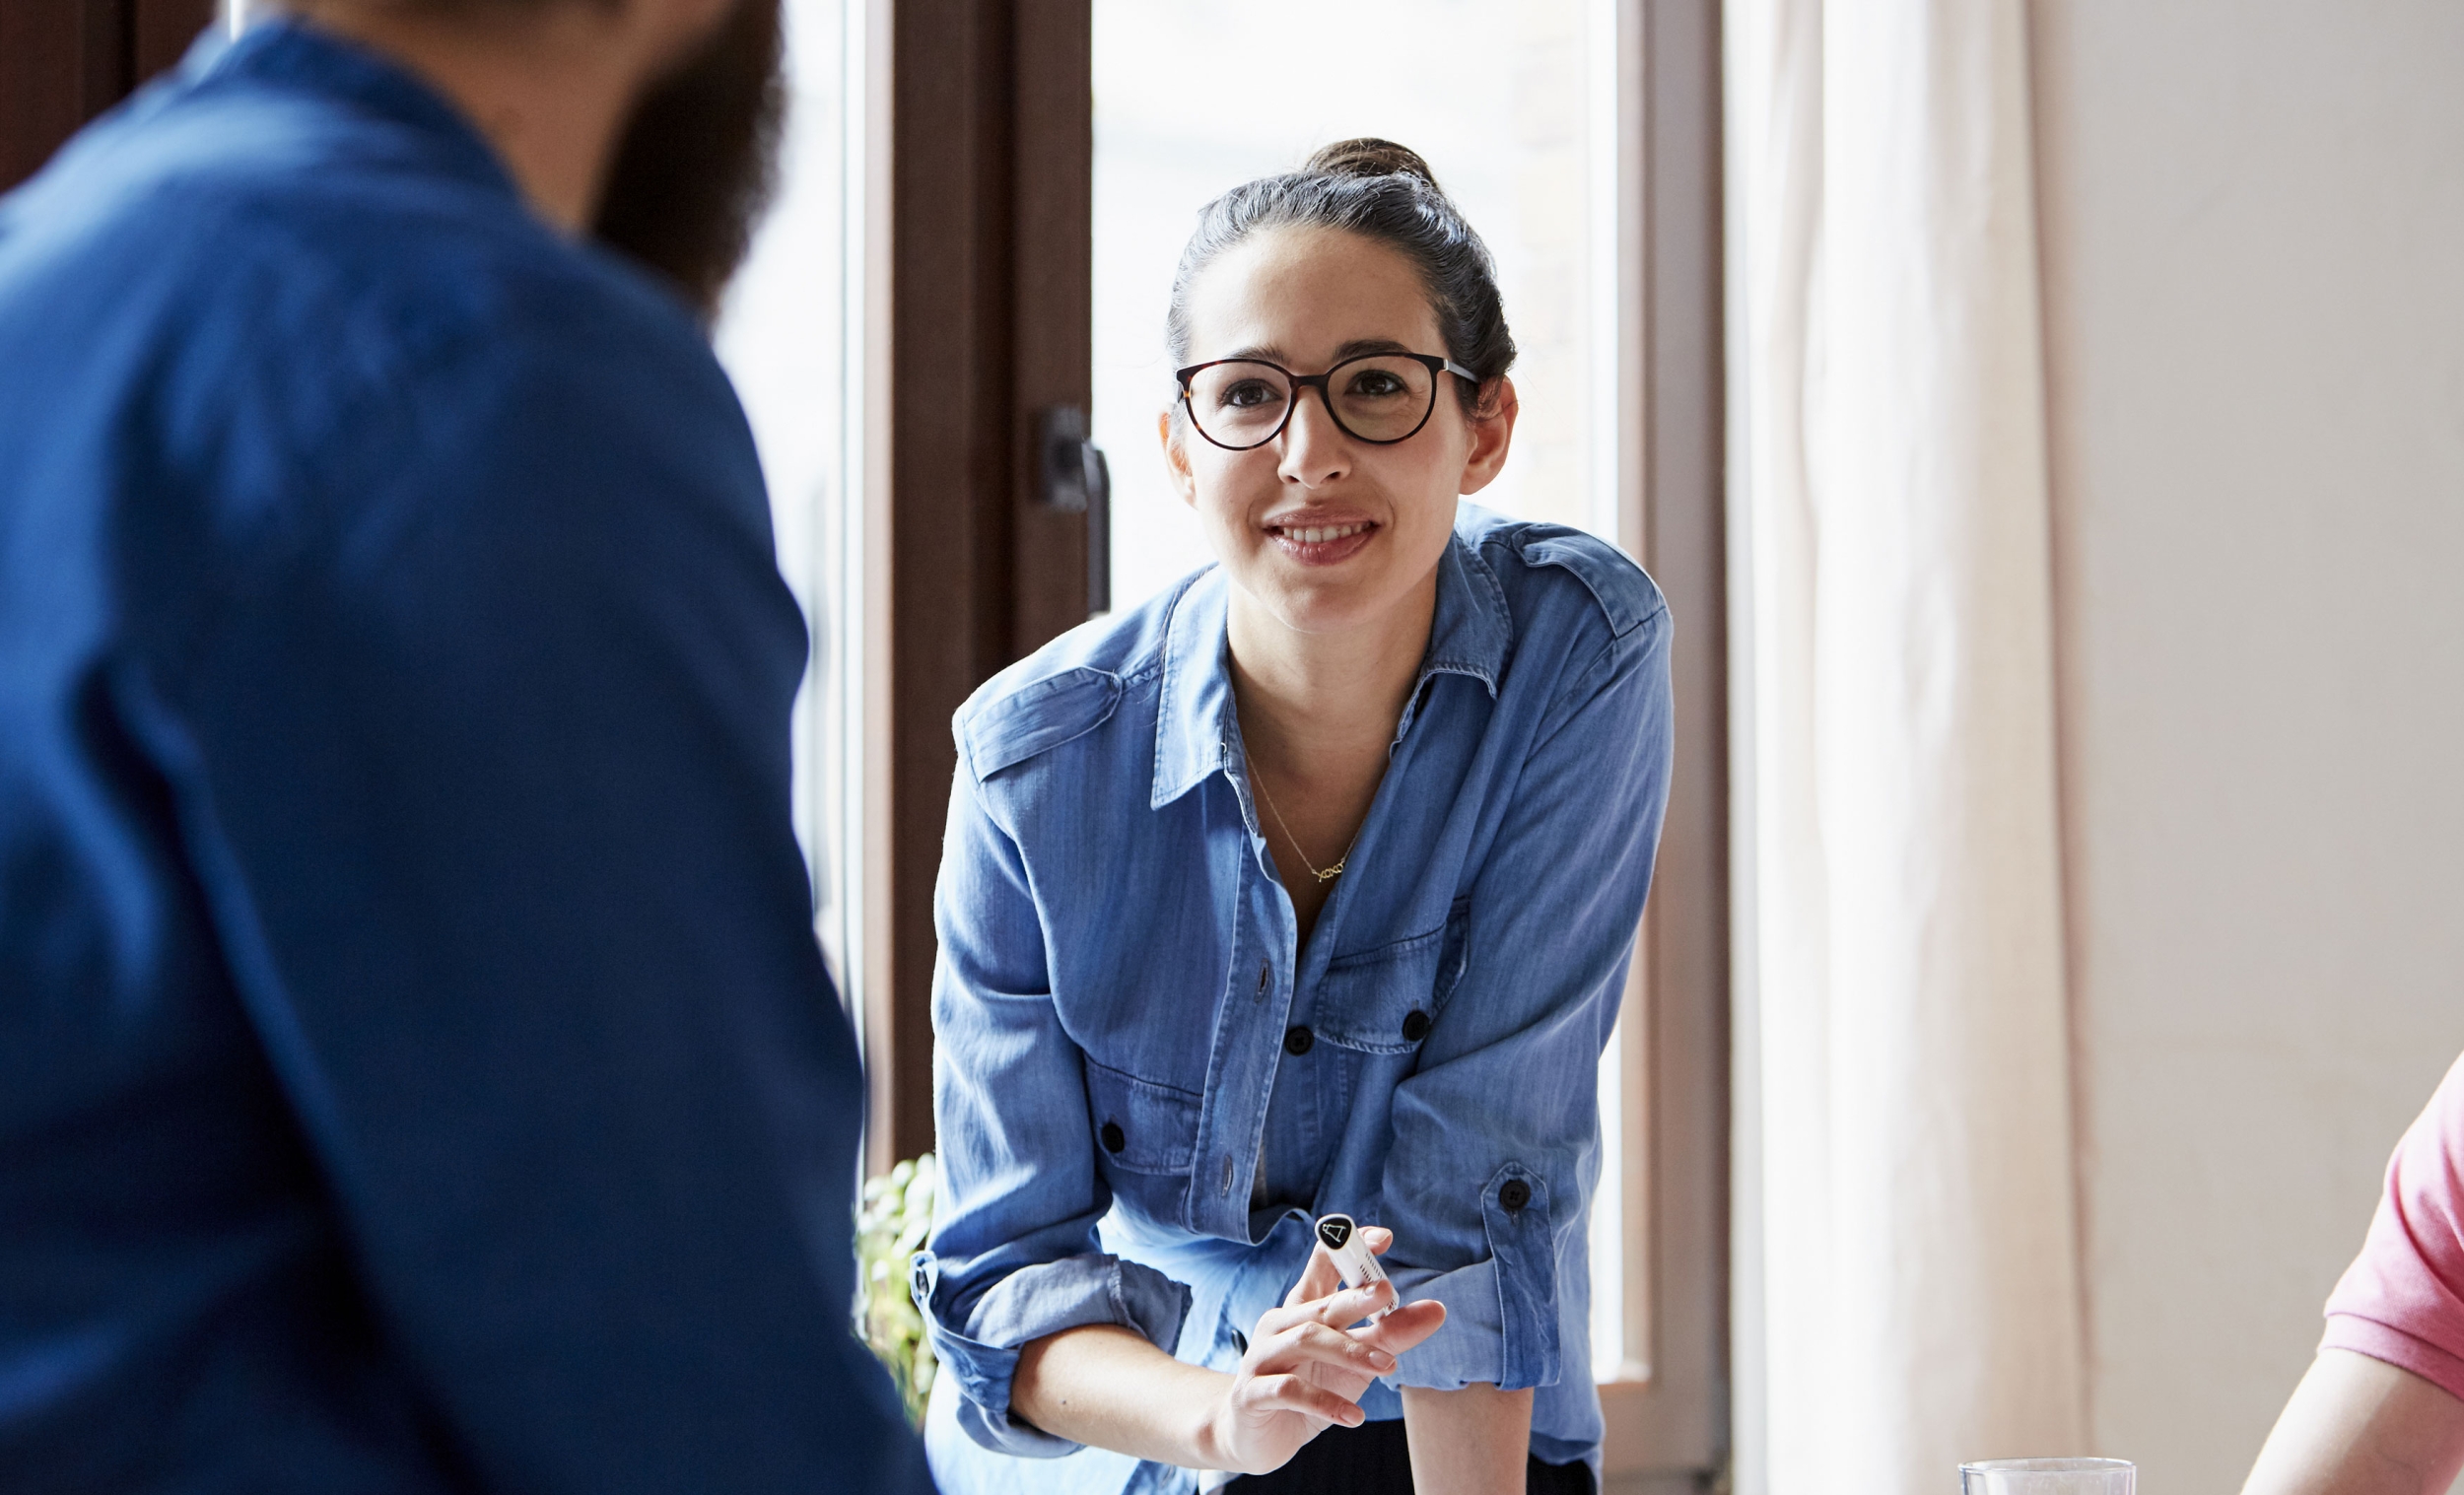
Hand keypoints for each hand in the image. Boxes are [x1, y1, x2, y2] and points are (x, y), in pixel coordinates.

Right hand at [1199, 1225, 1449, 1475]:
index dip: (1346, 1246)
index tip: (1383, 1238)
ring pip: (1306, 1341)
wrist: (1255, 1436)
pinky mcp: (1252, 1393)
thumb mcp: (1354, 1360)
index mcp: (1303, 1307)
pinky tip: (1355, 1416)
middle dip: (1355, 1297)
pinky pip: (1289, 1391)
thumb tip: (1437, 1310)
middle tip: (1389, 1293)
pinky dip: (1325, 1402)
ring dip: (1350, 1351)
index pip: (1322, 1264)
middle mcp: (1279, 1324)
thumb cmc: (1309, 1384)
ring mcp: (1262, 1357)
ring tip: (1389, 1366)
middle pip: (1320, 1303)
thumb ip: (1390, 1334)